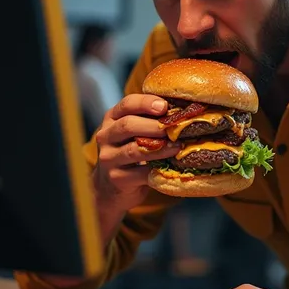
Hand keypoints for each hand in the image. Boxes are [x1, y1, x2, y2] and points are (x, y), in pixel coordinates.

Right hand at [91, 94, 181, 241]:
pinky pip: (140, 172)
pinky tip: (171, 166)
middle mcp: (105, 136)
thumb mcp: (134, 132)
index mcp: (112, 118)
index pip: (126, 104)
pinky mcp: (116, 178)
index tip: (164, 106)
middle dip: (154, 125)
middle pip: (128, 125)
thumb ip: (150, 120)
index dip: (146, 103)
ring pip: (134, 150)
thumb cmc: (130, 151)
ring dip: (159, 148)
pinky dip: (157, 169)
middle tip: (174, 127)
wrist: (112, 186)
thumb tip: (183, 110)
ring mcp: (108, 158)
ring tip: (177, 146)